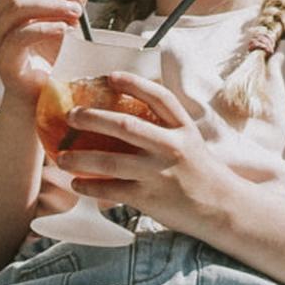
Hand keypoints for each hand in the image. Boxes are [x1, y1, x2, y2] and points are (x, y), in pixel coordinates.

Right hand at [0, 0, 91, 106]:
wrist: (46, 94)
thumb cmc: (56, 55)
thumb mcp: (69, 20)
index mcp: (12, 1)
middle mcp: (0, 15)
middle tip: (79, 1)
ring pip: (18, 5)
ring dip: (53, 5)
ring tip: (77, 15)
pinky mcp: (4, 60)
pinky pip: (21, 35)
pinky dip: (46, 27)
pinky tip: (65, 30)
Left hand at [49, 74, 247, 237]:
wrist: (222, 208)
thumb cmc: (201, 172)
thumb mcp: (190, 141)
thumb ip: (164, 128)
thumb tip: (123, 117)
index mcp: (183, 128)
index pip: (158, 97)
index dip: (133, 83)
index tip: (110, 76)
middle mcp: (170, 147)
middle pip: (125, 125)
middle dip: (92, 117)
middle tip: (71, 115)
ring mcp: (158, 173)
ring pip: (110, 162)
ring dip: (80, 158)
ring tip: (61, 156)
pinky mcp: (149, 198)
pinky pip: (111, 190)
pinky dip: (89, 187)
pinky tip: (76, 183)